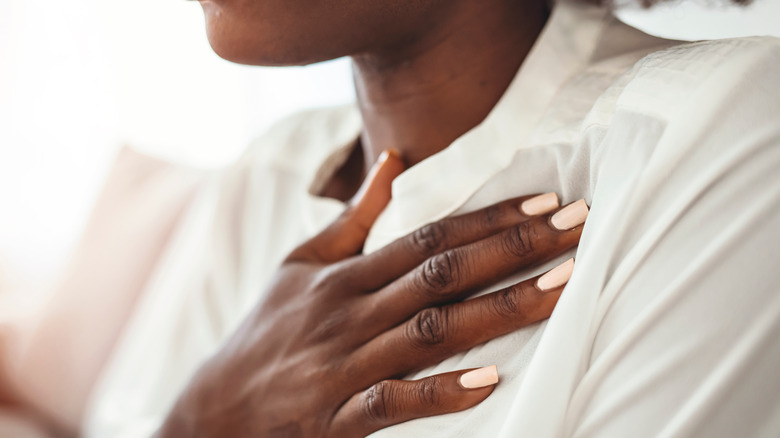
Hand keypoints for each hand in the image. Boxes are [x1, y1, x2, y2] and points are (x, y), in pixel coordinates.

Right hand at [157, 151, 586, 437]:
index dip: (489, 217)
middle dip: (515, 249)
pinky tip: (489, 381)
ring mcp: (347, 364)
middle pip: (443, 273)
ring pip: (432, 332)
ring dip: (500, 310)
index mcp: (347, 275)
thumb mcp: (302, 263)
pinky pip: (394, 404)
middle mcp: (352, 312)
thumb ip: (357, 217)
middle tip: (578, 228)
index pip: (430, 235)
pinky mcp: (339, 416)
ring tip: (562, 288)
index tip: (546, 201)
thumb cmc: (268, 330)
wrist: (215, 407)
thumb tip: (394, 161)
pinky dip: (440, 392)